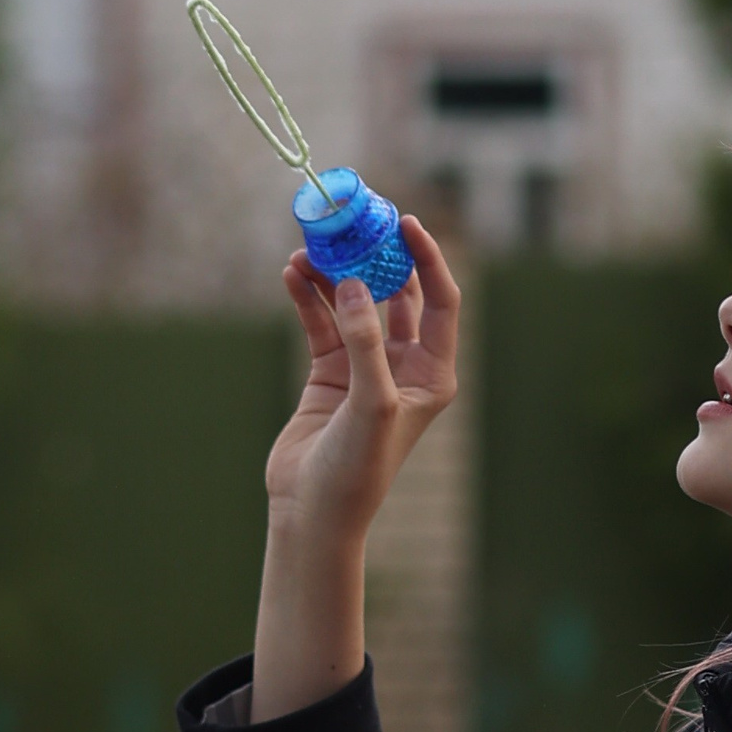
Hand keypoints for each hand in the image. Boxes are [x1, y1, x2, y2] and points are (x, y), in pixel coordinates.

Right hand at [261, 215, 460, 549]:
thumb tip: (354, 284)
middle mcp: (404, 365)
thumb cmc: (358, 467)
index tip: (404, 222)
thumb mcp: (371, 402)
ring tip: (308, 249)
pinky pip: (321, 323)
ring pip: (353, 304)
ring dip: (334, 276)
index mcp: (433, 373)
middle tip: (354, 225)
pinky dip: (308, 298)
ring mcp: (365, 367)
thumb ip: (365, 342)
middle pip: (397, 295)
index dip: (426, 258)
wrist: (313, 510)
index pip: (440, 301)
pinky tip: (291, 276)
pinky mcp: (329, 373)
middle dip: (377, 259)